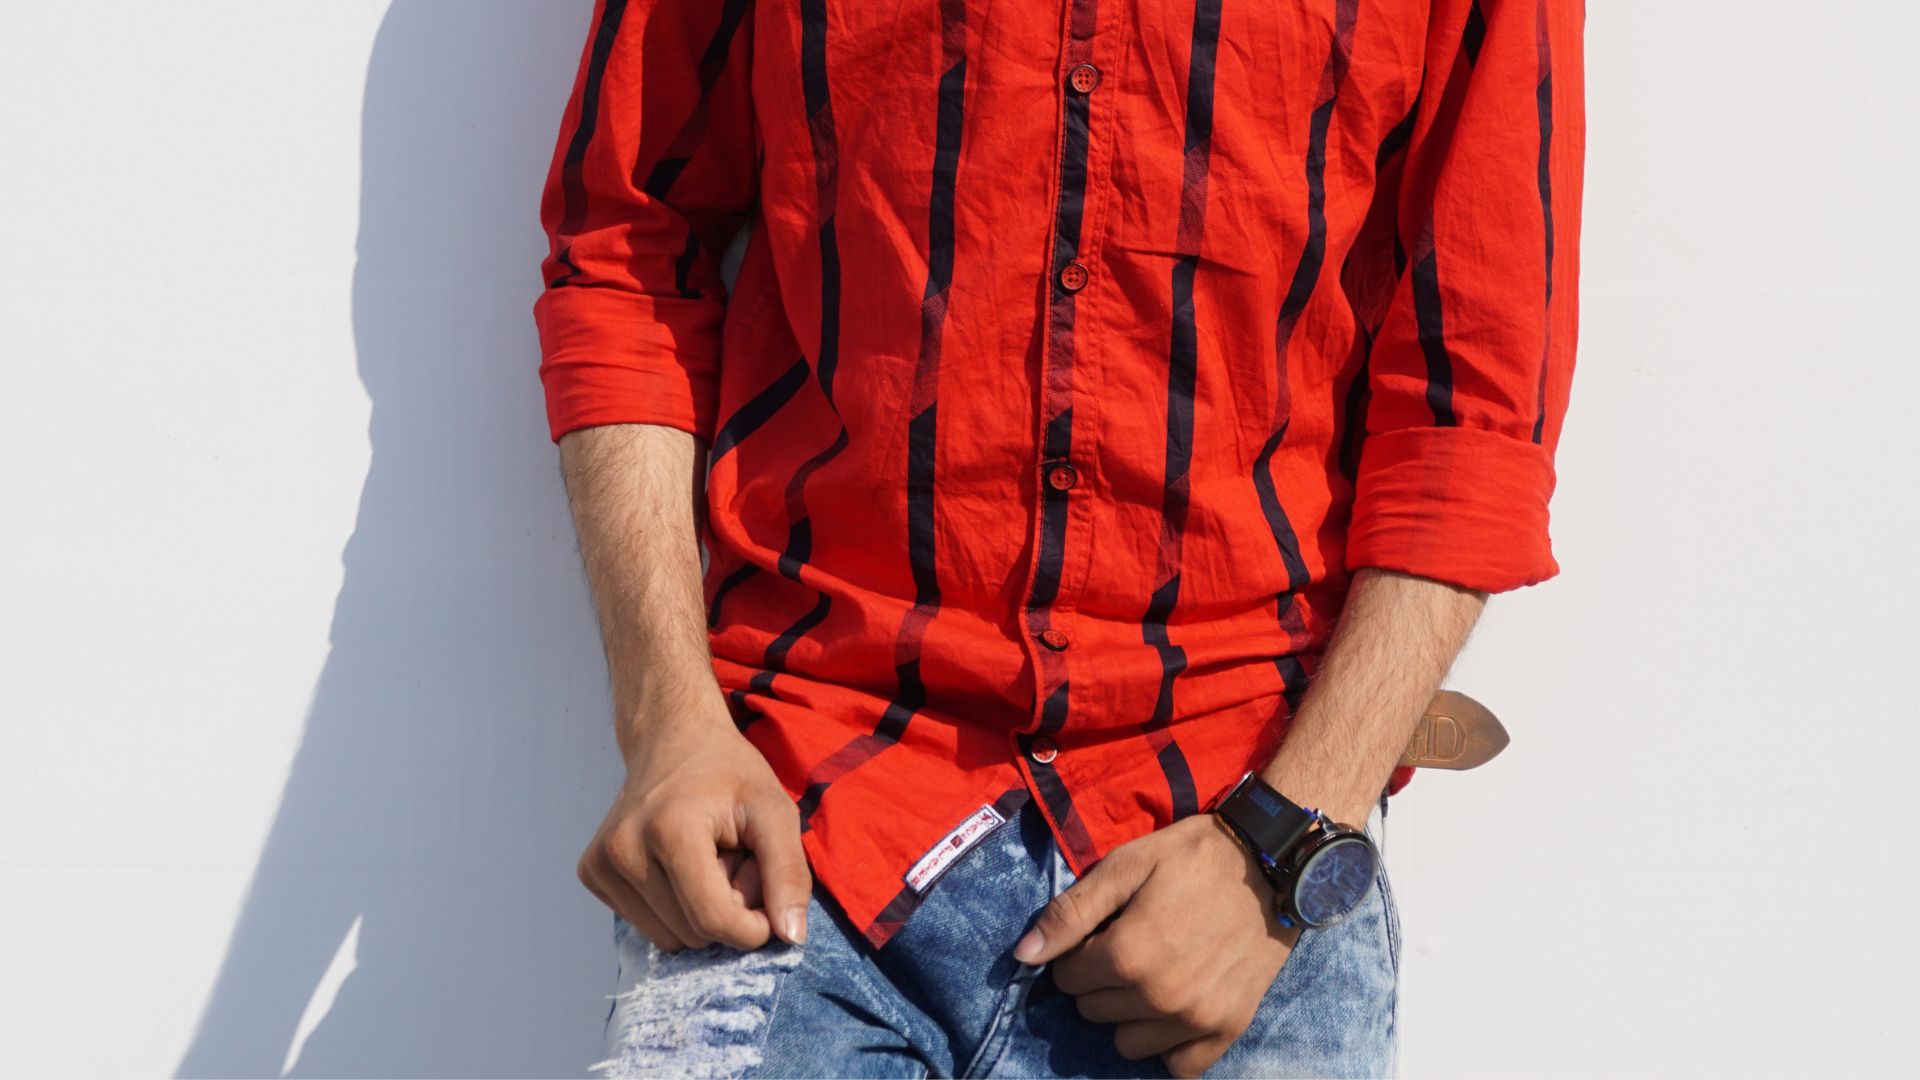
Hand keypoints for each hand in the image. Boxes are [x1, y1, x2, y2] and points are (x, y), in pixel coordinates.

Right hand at [577, 692, 811, 951]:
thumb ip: (788, 873)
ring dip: (701, 913)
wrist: (672, 738)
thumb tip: (791, 938)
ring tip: (708, 861)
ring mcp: (600, 863)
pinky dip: (675, 909)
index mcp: (669, 829)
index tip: (770, 900)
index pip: (713, 919)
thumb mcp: (775, 811)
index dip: (753, 926)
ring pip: (670, 939)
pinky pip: (648, 927)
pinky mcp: (591, 873)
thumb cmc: (730, 774)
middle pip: (694, 933)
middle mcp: (623, 849)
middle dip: (728, 910)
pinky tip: (680, 865)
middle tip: (733, 859)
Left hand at [1013, 813, 1296, 1077]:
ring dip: (1129, 1016)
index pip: (1066, 978)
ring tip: (1150, 977)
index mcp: (1128, 954)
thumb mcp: (1126, 866)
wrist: (1272, 864)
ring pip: (1127, 1044)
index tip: (1101, 933)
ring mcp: (1196, 1019)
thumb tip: (1023, 956)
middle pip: (1093, 1012)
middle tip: (1127, 947)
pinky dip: (1169, 1046)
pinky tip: (1172, 1013)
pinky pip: (1179, 1068)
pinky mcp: (1229, 1028)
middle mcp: (1159, 996)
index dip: (1077, 953)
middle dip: (1099, 982)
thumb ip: (1071, 912)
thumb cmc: (1193, 857)